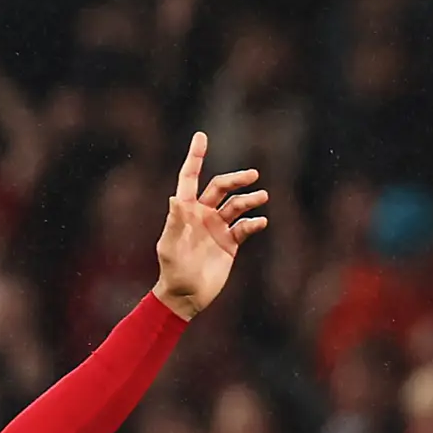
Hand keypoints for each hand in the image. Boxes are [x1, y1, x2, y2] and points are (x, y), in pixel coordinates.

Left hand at [151, 132, 267, 319]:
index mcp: (185, 211)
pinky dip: (254, 222)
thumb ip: (175, 222)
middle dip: (237, 179)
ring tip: (261, 197)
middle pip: (221, 187)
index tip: (201, 136)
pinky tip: (259, 222)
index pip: (189, 178)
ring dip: (250, 199)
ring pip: (238, 205)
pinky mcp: (231, 242)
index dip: (195, 157)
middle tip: (252, 176)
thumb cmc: (172, 270)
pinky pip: (246, 226)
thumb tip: (176, 198)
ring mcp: (218, 227)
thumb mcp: (170, 246)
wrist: (186, 296)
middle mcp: (203, 214)